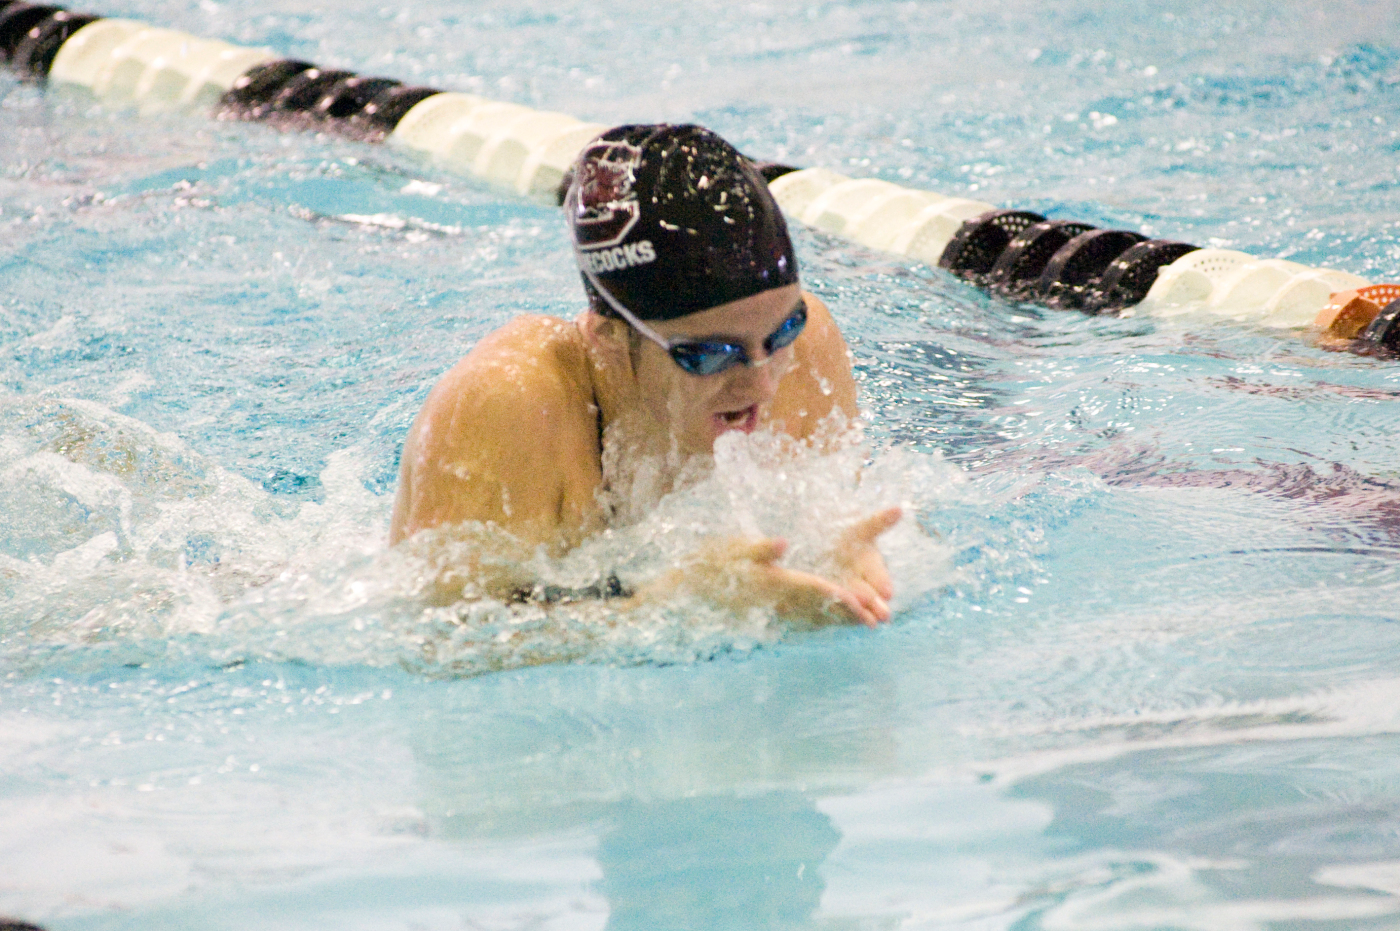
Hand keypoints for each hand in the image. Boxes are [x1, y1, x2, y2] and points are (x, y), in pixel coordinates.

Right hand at [635, 508, 901, 626]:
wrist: (689, 591)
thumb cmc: (712, 563)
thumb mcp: (734, 549)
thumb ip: (760, 548)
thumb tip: (783, 543)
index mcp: (771, 584)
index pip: (811, 589)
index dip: (838, 596)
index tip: (861, 602)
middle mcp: (776, 602)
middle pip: (820, 609)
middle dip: (849, 614)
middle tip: (878, 619)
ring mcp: (773, 612)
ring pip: (814, 618)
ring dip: (841, 622)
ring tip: (868, 624)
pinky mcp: (770, 615)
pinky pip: (803, 621)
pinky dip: (823, 623)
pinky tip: (837, 625)